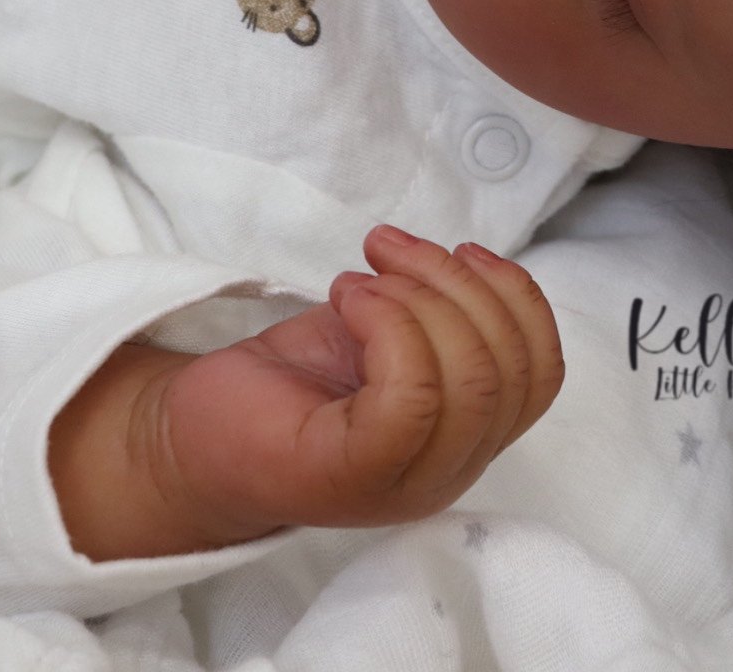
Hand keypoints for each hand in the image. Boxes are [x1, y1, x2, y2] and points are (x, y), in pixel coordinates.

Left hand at [50, 227, 563, 560]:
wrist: (189, 438)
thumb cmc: (288, 386)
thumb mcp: (387, 339)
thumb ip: (446, 319)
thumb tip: (476, 267)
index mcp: (467, 440)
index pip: (543, 374)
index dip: (516, 295)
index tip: (459, 249)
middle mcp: (447, 472)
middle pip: (508, 370)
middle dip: (457, 284)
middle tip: (387, 253)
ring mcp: (402, 483)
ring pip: (470, 380)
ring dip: (419, 297)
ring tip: (361, 279)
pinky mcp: (349, 475)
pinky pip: (409, 395)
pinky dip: (388, 323)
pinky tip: (348, 300)